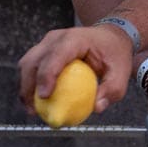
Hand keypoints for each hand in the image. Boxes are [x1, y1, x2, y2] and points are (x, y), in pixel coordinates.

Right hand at [18, 24, 134, 112]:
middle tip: (35, 110)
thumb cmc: (114, 52)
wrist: (110, 36)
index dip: (46, 75)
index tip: (45, 96)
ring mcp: (47, 43)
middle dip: (29, 86)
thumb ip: (112, 90)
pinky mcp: (44, 50)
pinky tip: (35, 102)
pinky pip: (31, 67)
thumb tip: (97, 107)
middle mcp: (57, 38)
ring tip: (32, 108)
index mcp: (76, 39)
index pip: (56, 55)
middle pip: (34, 60)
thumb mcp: (121, 71)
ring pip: (27, 63)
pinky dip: (30, 84)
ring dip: (26, 87)